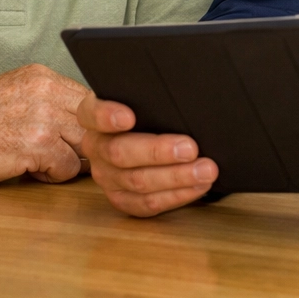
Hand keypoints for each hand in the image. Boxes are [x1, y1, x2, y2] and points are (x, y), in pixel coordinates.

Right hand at [0, 64, 88, 184]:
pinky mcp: (35, 146)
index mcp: (42, 77)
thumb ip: (46, 99)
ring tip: (46, 162)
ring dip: (70, 159)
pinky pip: (67, 167)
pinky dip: (54, 175)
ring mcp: (43, 119)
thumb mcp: (12, 91)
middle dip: (84, 142)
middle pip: (93, 122)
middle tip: (67, 153)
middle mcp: (46, 93)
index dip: (90, 122)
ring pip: (86, 145)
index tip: (81, 134)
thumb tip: (80, 119)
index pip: (92, 98)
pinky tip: (33, 171)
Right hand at [77, 95, 218, 216]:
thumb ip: (152, 97)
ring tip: (205, 170)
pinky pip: (146, 203)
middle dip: (158, 152)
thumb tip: (184, 94)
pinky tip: (198, 186)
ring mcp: (106, 176)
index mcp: (94, 118)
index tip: (128, 117)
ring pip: (137, 181)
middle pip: (120, 153)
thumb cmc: (145, 112)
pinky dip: (176, 196)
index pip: (92, 114)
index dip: (107, 116)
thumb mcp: (143, 98)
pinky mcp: (121, 199)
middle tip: (190, 148)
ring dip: (176, 177)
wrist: (138, 136)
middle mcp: (96, 148)